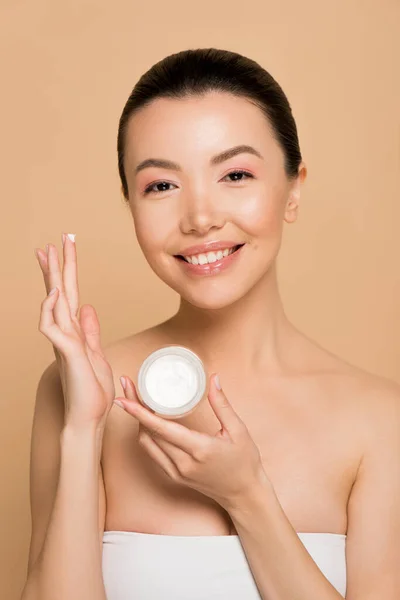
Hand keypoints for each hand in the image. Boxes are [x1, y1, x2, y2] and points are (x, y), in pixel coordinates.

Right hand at [35, 234, 114, 430]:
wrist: (89, 416)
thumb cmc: (92, 389)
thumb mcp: (95, 353)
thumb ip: (90, 331)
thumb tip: (87, 308)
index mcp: (74, 331)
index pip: (70, 295)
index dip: (67, 272)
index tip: (64, 249)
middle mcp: (66, 332)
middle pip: (60, 292)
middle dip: (59, 265)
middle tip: (58, 239)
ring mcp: (64, 342)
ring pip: (54, 303)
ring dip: (52, 277)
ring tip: (50, 252)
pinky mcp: (66, 353)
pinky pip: (52, 327)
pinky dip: (51, 310)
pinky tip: (53, 294)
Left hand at [113, 373, 270, 510]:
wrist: (244, 494)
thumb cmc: (244, 462)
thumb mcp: (238, 430)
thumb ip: (222, 404)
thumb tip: (213, 379)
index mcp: (199, 449)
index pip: (162, 429)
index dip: (139, 413)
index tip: (124, 398)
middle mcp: (183, 463)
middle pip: (149, 432)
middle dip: (135, 408)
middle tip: (127, 386)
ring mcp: (176, 471)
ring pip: (147, 443)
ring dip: (138, 421)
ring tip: (134, 398)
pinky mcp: (174, 476)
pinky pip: (153, 452)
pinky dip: (146, 434)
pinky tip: (145, 419)